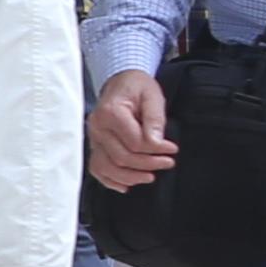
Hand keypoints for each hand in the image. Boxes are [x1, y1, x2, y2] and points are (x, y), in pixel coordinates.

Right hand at [88, 70, 176, 191]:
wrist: (122, 82)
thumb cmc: (137, 87)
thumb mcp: (152, 96)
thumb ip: (155, 119)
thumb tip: (156, 143)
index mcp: (110, 112)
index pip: (134, 142)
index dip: (155, 150)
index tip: (171, 150)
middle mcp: (97, 127)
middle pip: (121, 157)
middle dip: (147, 164)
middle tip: (167, 163)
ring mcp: (94, 138)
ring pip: (107, 167)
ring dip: (130, 177)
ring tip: (150, 176)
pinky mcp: (95, 146)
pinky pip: (97, 168)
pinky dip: (111, 180)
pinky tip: (126, 184)